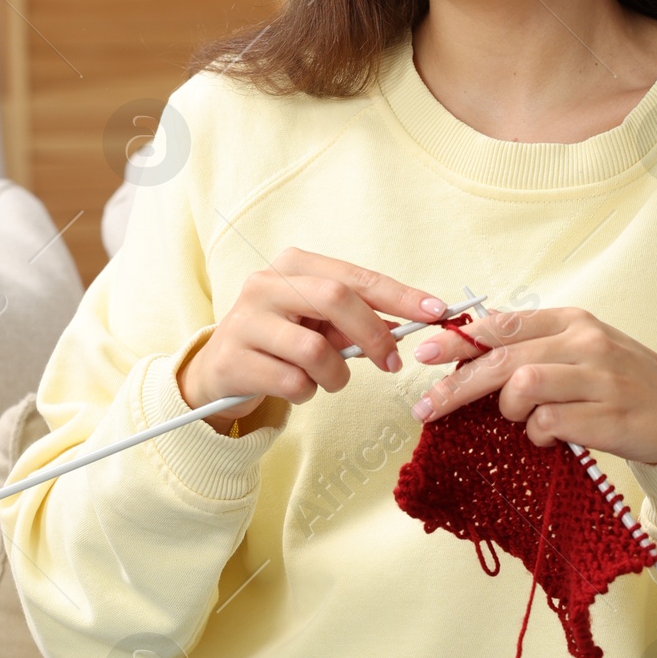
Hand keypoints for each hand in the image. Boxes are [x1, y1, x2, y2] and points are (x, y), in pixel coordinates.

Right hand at [179, 249, 446, 422]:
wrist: (220, 369)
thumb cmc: (282, 340)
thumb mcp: (319, 323)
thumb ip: (358, 320)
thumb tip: (406, 325)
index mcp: (293, 265)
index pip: (356, 277)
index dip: (400, 295)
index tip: (436, 312)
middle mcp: (266, 284)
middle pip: (336, 299)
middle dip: (373, 334)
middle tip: (391, 363)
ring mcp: (245, 320)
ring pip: (314, 349)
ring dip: (335, 375)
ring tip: (328, 379)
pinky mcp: (233, 359)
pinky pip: (292, 382)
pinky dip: (307, 392)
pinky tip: (297, 387)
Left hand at [410, 305, 656, 465]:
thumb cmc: (628, 384)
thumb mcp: (585, 350)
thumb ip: (537, 346)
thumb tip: (472, 347)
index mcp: (574, 321)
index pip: (504, 323)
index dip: (459, 338)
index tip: (425, 351)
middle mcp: (586, 343)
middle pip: (503, 357)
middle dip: (458, 383)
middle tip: (428, 405)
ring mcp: (600, 379)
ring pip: (523, 384)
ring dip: (509, 409)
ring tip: (520, 419)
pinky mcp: (609, 418)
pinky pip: (551, 423)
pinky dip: (539, 434)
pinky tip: (550, 437)